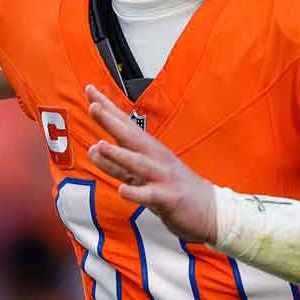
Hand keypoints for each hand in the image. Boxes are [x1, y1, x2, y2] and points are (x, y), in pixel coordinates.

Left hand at [84, 84, 217, 243]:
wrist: (210, 209)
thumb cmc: (173, 187)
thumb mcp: (141, 173)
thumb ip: (117, 163)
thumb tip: (93, 149)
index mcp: (149, 149)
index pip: (124, 123)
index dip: (107, 108)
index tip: (90, 90)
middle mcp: (155, 157)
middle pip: (131, 137)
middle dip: (112, 122)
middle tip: (94, 107)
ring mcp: (163, 176)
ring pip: (138, 164)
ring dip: (119, 155)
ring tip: (100, 146)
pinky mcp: (169, 197)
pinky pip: (150, 195)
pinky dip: (136, 193)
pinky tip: (122, 191)